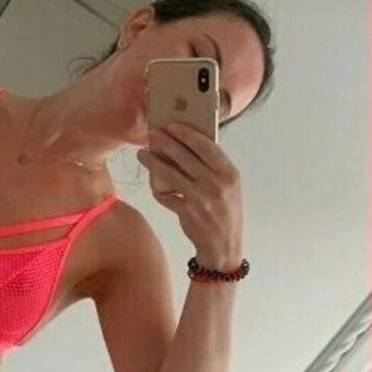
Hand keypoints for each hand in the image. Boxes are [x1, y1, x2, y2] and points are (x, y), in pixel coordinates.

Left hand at [137, 123, 244, 268]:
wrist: (224, 245)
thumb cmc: (225, 211)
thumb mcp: (229, 186)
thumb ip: (215, 168)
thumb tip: (190, 145)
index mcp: (229, 173)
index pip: (207, 146)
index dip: (187, 134)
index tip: (172, 126)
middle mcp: (216, 184)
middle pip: (185, 157)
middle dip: (165, 143)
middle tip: (152, 134)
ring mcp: (200, 198)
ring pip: (170, 174)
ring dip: (153, 162)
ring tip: (142, 154)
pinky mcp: (186, 212)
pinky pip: (166, 195)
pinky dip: (158, 188)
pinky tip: (152, 182)